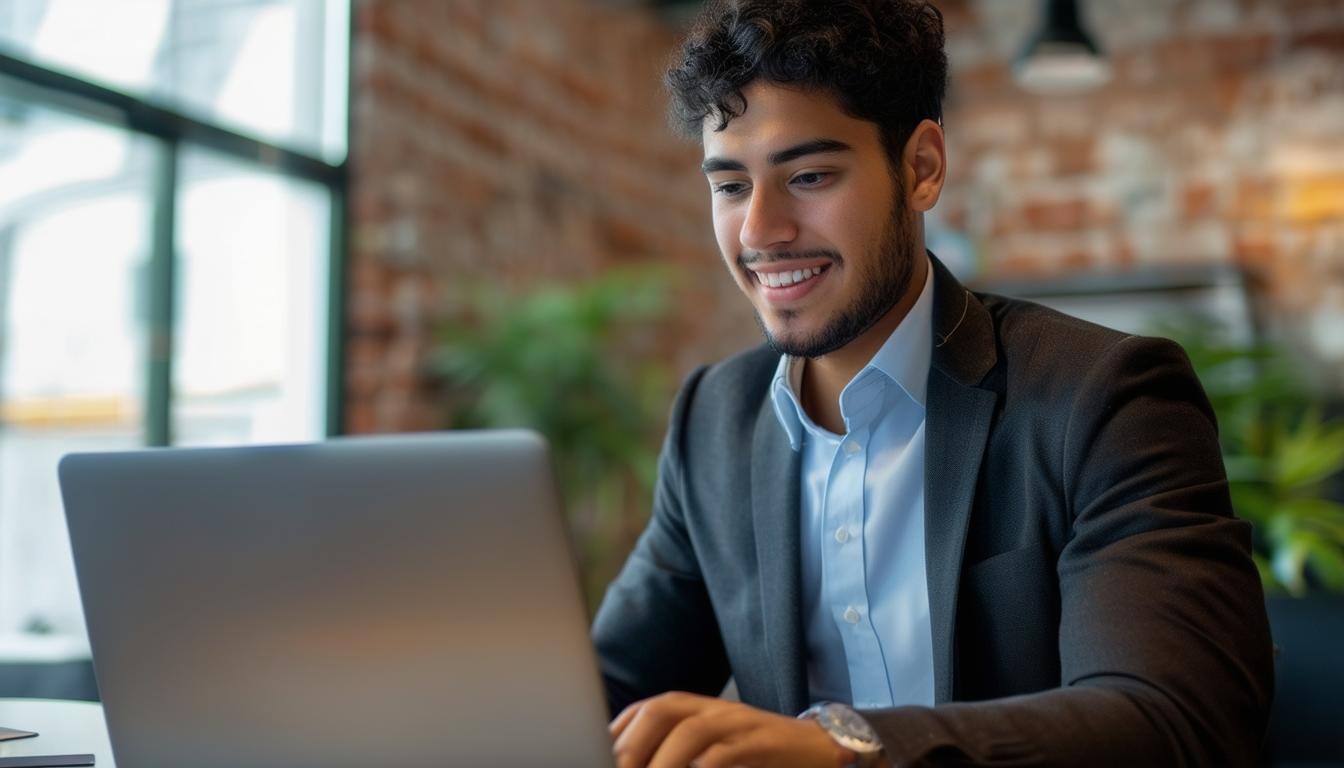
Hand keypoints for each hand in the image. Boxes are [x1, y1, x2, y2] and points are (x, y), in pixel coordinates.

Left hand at [609, 691, 855, 767]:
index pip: (645, 709)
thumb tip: (627, 761)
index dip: (616, 733)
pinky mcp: (762, 743)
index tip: (594, 753)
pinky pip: (728, 753)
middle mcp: (713, 708)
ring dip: (663, 760)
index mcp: (694, 708)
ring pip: (692, 731)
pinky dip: (705, 766)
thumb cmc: (755, 755)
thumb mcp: (710, 750)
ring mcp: (738, 723)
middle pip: (663, 710)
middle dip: (632, 744)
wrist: (820, 749)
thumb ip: (673, 752)